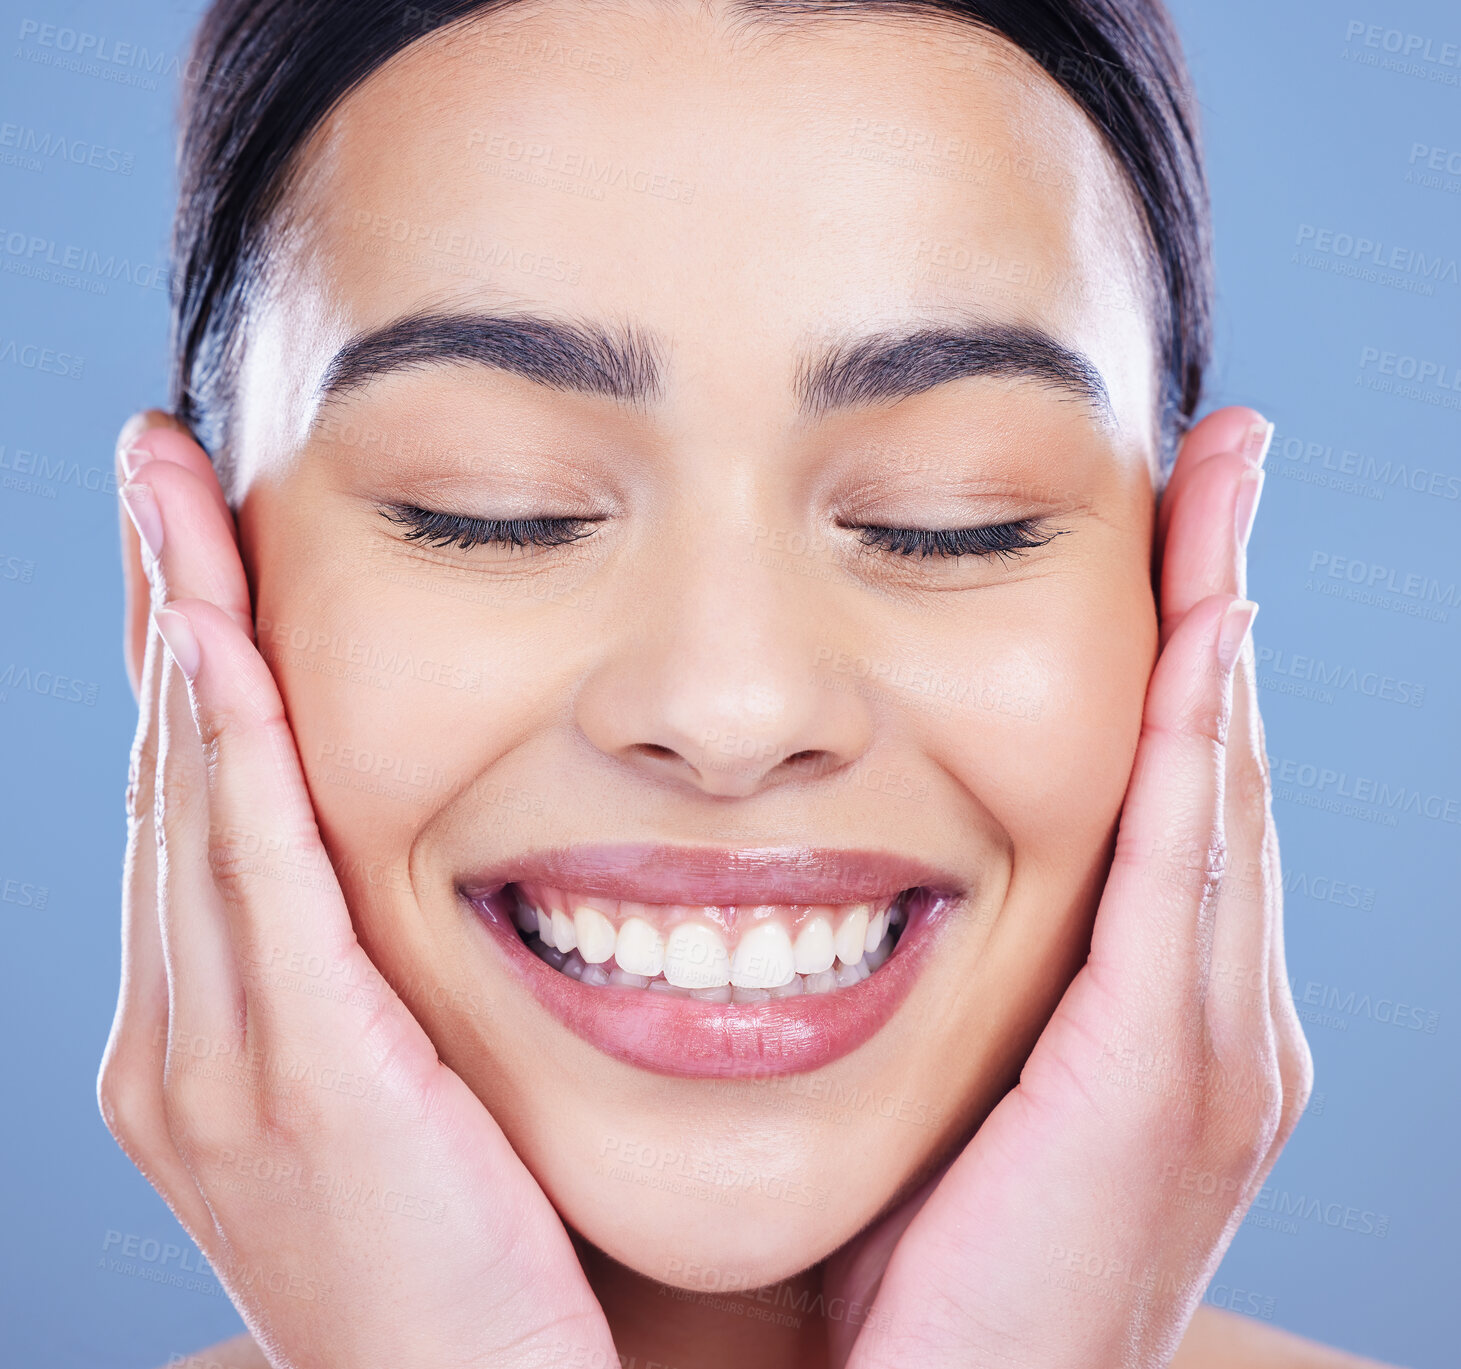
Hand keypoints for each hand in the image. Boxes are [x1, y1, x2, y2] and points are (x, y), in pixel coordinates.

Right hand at [97, 413, 616, 1368]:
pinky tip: (222, 641)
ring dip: (183, 639)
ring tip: (172, 498)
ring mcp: (215, 1064)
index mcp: (204, 1039)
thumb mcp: (394, 1100)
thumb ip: (369, 986)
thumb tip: (399, 874)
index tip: (191, 541)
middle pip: (172, 778)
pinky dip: (235, 750)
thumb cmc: (455, 1262)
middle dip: (160, 611)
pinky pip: (257, 877)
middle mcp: (178, 1039)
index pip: (195, 807)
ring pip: (194, 804)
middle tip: (157, 467)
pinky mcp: (296, 1080)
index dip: (186, 664)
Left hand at [823, 407, 1312, 1366]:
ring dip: (1220, 631)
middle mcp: (1219, 1018)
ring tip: (1221, 487)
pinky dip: (1199, 742)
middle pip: (1222, 766)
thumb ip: (970, 982)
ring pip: (1223, 792)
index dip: (1186, 656)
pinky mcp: (1166, 1075)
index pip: (1179, 795)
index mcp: (1162, 1021)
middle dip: (1221, 603)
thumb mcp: (964, 1091)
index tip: (1174, 525)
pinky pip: (1186, 870)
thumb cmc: (937, 1271)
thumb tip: (888, 878)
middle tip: (1219, 459)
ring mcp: (1214, 1049)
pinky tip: (1204, 622)